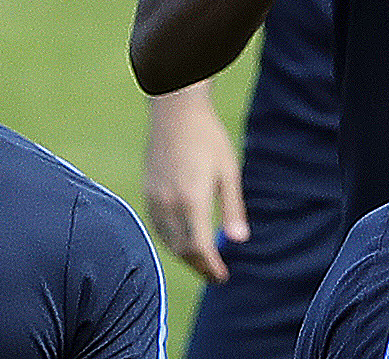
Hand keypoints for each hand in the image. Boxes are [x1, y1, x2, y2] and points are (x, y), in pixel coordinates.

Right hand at [143, 85, 248, 280]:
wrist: (175, 112)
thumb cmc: (208, 138)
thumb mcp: (228, 171)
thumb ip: (233, 208)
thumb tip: (240, 241)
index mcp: (192, 199)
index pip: (200, 248)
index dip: (211, 267)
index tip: (222, 276)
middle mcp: (169, 203)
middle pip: (182, 249)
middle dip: (198, 266)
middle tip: (214, 273)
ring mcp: (155, 198)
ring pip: (168, 240)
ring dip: (184, 255)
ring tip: (202, 260)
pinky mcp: (147, 191)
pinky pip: (158, 227)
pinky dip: (171, 240)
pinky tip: (182, 239)